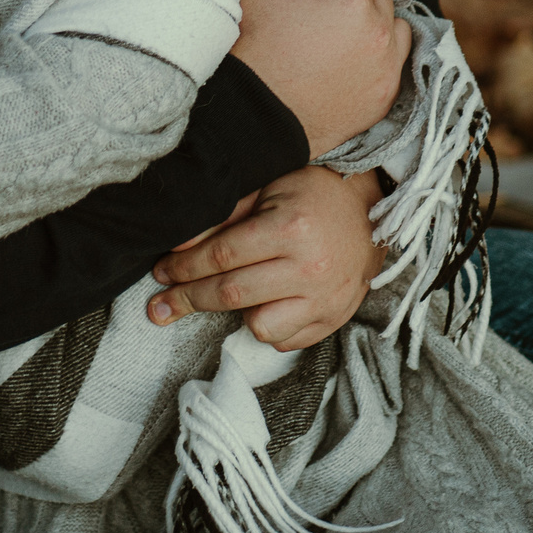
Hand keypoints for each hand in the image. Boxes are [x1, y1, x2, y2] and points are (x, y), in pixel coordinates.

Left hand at [146, 166, 385, 351]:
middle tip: (160, 305)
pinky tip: (264, 305)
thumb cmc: (311, 194)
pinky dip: (269, 327)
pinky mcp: (335, 318)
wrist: (372, 210)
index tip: (161, 273)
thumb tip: (178, 248)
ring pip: (260, 326)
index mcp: (290, 228)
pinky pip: (287, 341)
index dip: (183, 268)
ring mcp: (326, 298)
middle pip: (232, 293)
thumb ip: (223, 218)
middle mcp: (310, 267)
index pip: (221, 256)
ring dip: (236, 315)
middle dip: (188, 299)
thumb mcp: (267, 191)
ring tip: (232, 296)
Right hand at [231, 0, 412, 157]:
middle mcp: (379, 28)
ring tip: (333, 33)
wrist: (254, 119)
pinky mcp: (387, 93)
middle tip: (318, 9)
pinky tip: (348, 56)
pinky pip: (396, 55)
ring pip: (392, 20)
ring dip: (371, 20)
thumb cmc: (253, 51)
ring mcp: (387, 64)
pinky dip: (380, 50)